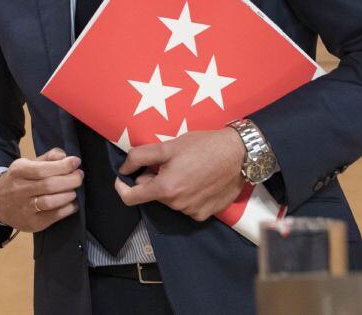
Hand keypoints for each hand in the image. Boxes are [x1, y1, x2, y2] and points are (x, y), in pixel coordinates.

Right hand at [0, 148, 82, 231]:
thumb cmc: (20, 180)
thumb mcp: (28, 164)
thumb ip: (48, 158)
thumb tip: (65, 157)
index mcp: (18, 172)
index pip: (42, 169)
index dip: (62, 166)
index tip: (76, 162)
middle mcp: (19, 190)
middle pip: (49, 185)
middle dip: (70, 180)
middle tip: (79, 176)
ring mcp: (25, 208)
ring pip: (51, 202)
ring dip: (68, 195)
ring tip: (74, 190)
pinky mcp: (32, 223)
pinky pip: (54, 216)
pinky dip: (67, 209)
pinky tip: (71, 203)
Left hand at [115, 128, 245, 220]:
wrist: (240, 155)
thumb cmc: (203, 147)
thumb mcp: (167, 146)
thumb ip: (140, 157)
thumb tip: (123, 169)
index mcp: (166, 189)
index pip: (130, 198)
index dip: (122, 187)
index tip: (123, 177)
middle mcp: (178, 206)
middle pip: (152, 195)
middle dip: (152, 180)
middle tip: (167, 163)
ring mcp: (193, 212)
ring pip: (169, 200)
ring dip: (170, 187)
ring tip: (186, 169)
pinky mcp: (206, 214)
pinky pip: (185, 206)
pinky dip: (185, 195)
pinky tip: (197, 180)